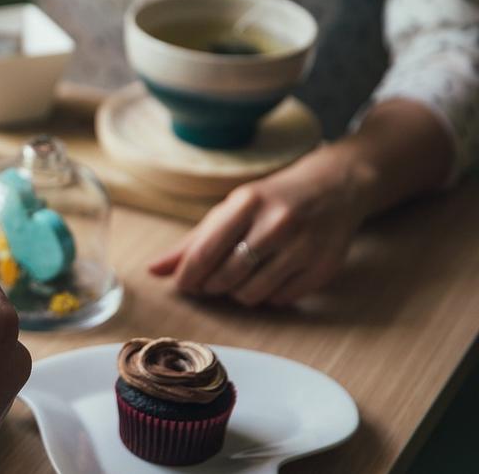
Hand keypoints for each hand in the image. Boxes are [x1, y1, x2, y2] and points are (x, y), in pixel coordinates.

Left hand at [148, 145, 375, 306]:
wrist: (335, 187)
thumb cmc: (271, 200)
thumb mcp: (231, 209)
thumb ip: (192, 241)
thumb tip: (153, 270)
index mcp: (248, 203)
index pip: (205, 251)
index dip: (187, 276)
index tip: (182, 285)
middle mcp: (278, 223)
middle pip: (226, 277)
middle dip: (211, 286)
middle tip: (212, 281)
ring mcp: (304, 247)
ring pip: (252, 294)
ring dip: (238, 294)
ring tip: (241, 278)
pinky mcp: (323, 268)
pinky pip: (280, 300)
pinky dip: (267, 297)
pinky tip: (269, 278)